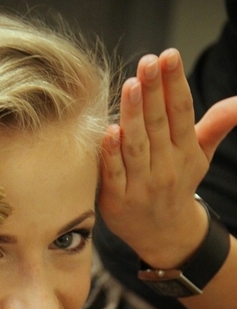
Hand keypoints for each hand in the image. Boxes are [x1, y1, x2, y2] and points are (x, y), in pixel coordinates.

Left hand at [98, 49, 236, 268]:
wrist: (163, 235)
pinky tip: (109, 131)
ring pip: (137, 146)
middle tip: (148, 62)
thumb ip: (215, 127)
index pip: (181, 112)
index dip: (175, 84)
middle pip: (159, 124)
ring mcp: (141, 185)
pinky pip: (115, 173)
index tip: (169, 56)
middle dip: (153, 92)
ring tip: (130, 86)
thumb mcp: (199, 156)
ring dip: (133, 116)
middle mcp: (166, 167)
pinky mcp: (117, 200)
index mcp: (185, 151)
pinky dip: (112, 154)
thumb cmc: (177, 185)